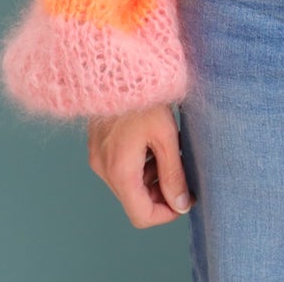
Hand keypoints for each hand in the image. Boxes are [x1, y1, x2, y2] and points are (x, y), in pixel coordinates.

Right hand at [87, 105, 193, 227]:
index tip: (185, 199)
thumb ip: (173, 173)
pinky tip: (153, 141)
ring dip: (151, 176)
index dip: (167, 213)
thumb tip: (181, 205)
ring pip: (128, 184)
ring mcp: (98, 157)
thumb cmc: (145, 98)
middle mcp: (103, 169)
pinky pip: (120, 168)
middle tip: (182, 169)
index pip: (141, 215)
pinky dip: (139, 164)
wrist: (118, 67)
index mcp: (120, 171)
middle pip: (135, 200)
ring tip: (169, 149)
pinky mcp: (98, 146)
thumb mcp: (166, 136)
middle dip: (161, 192)